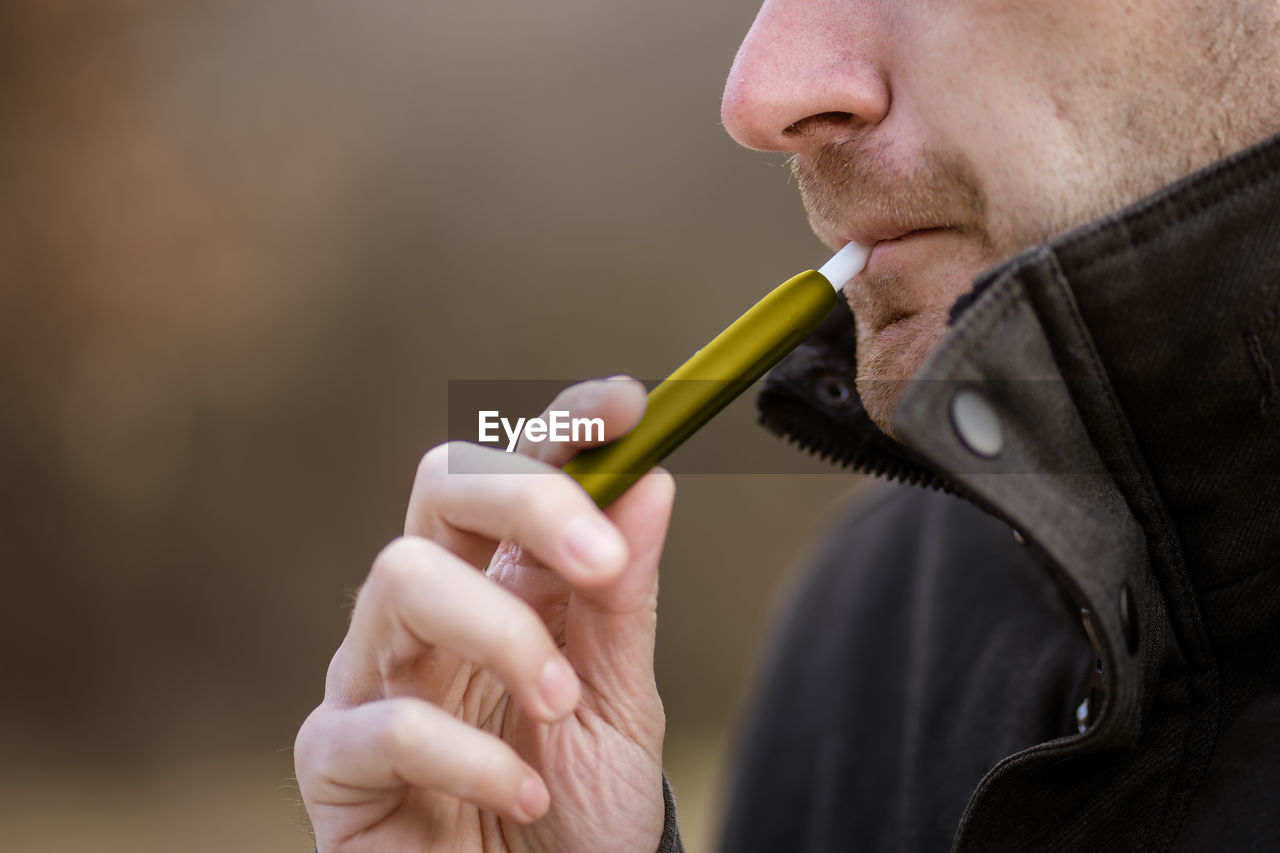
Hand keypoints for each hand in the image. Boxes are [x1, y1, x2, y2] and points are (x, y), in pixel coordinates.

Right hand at [295, 377, 674, 851]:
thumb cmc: (578, 805)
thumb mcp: (621, 697)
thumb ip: (625, 596)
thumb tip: (652, 479)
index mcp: (505, 579)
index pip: (514, 467)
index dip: (562, 424)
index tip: (626, 407)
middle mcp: (433, 609)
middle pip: (442, 486)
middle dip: (526, 500)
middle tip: (601, 562)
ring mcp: (375, 675)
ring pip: (400, 579)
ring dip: (500, 632)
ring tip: (559, 703)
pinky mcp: (335, 758)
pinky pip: (378, 722)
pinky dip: (465, 755)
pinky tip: (521, 795)